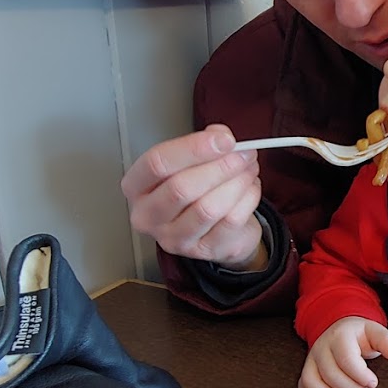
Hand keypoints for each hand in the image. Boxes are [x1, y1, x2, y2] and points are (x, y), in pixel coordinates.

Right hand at [121, 125, 266, 268]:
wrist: (215, 229)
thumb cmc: (197, 190)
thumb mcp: (193, 161)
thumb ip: (204, 142)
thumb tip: (220, 136)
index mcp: (136, 186)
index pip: (157, 163)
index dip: (193, 148)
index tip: (224, 139)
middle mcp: (148, 216)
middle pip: (182, 188)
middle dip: (220, 166)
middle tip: (244, 153)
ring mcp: (173, 238)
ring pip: (208, 208)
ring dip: (237, 182)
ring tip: (249, 168)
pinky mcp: (202, 251)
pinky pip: (230, 221)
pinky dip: (247, 199)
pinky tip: (250, 187)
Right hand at [298, 317, 387, 387]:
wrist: (340, 329)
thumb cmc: (360, 335)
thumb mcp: (375, 332)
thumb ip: (386, 341)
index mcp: (340, 336)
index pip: (346, 359)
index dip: (360, 376)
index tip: (372, 383)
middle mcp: (322, 347)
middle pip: (330, 374)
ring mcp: (311, 359)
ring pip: (311, 381)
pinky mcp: (307, 370)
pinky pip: (303, 387)